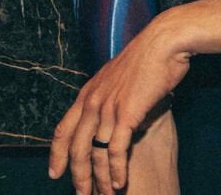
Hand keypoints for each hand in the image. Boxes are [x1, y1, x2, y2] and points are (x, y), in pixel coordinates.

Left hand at [49, 25, 190, 194]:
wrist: (165, 41)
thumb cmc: (152, 55)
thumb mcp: (123, 74)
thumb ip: (116, 94)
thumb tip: (123, 111)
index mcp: (89, 92)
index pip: (62, 129)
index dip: (56, 153)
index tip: (55, 171)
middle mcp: (92, 102)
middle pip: (75, 147)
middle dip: (76, 175)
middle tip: (81, 194)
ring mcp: (108, 108)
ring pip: (95, 152)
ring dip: (98, 178)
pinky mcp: (127, 114)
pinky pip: (117, 150)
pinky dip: (116, 169)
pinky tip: (119, 182)